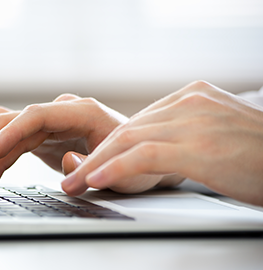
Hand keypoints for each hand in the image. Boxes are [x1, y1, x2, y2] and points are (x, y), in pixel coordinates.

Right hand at [0, 94, 131, 194]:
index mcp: (81, 112)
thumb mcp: (123, 170)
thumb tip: (66, 159)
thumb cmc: (135, 162)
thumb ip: (93, 164)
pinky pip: (7, 128)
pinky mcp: (40, 135)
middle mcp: (60, 112)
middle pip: (13, 123)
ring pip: (5, 129)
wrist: (139, 159)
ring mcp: (48, 122)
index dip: (10, 134)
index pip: (36, 116)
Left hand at [63, 81, 262, 205]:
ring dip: (96, 165)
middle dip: (95, 156)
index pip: (138, 122)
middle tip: (72, 178)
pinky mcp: (199, 145)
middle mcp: (190, 102)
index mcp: (193, 98)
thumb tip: (152, 153)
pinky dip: (116, 168)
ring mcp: (195, 120)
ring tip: (75, 185)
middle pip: (128, 128)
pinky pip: (144, 155)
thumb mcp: (218, 138)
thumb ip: (184, 136)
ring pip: (128, 139)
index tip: (89, 164)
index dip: (109, 146)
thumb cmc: (261, 158)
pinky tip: (97, 180)